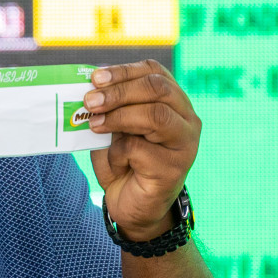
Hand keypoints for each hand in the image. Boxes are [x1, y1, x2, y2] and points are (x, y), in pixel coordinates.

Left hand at [83, 60, 200, 241]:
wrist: (132, 207)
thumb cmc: (123, 163)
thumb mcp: (113, 129)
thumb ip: (109, 109)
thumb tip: (91, 89)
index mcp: (173, 102)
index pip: (155, 73)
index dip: (125, 71)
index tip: (96, 77)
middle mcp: (187, 119)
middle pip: (157, 89)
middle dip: (119, 91)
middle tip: (90, 100)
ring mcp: (185, 143)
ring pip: (155, 115)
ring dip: (118, 117)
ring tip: (94, 124)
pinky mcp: (175, 167)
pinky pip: (140, 148)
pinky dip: (118, 153)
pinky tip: (117, 164)